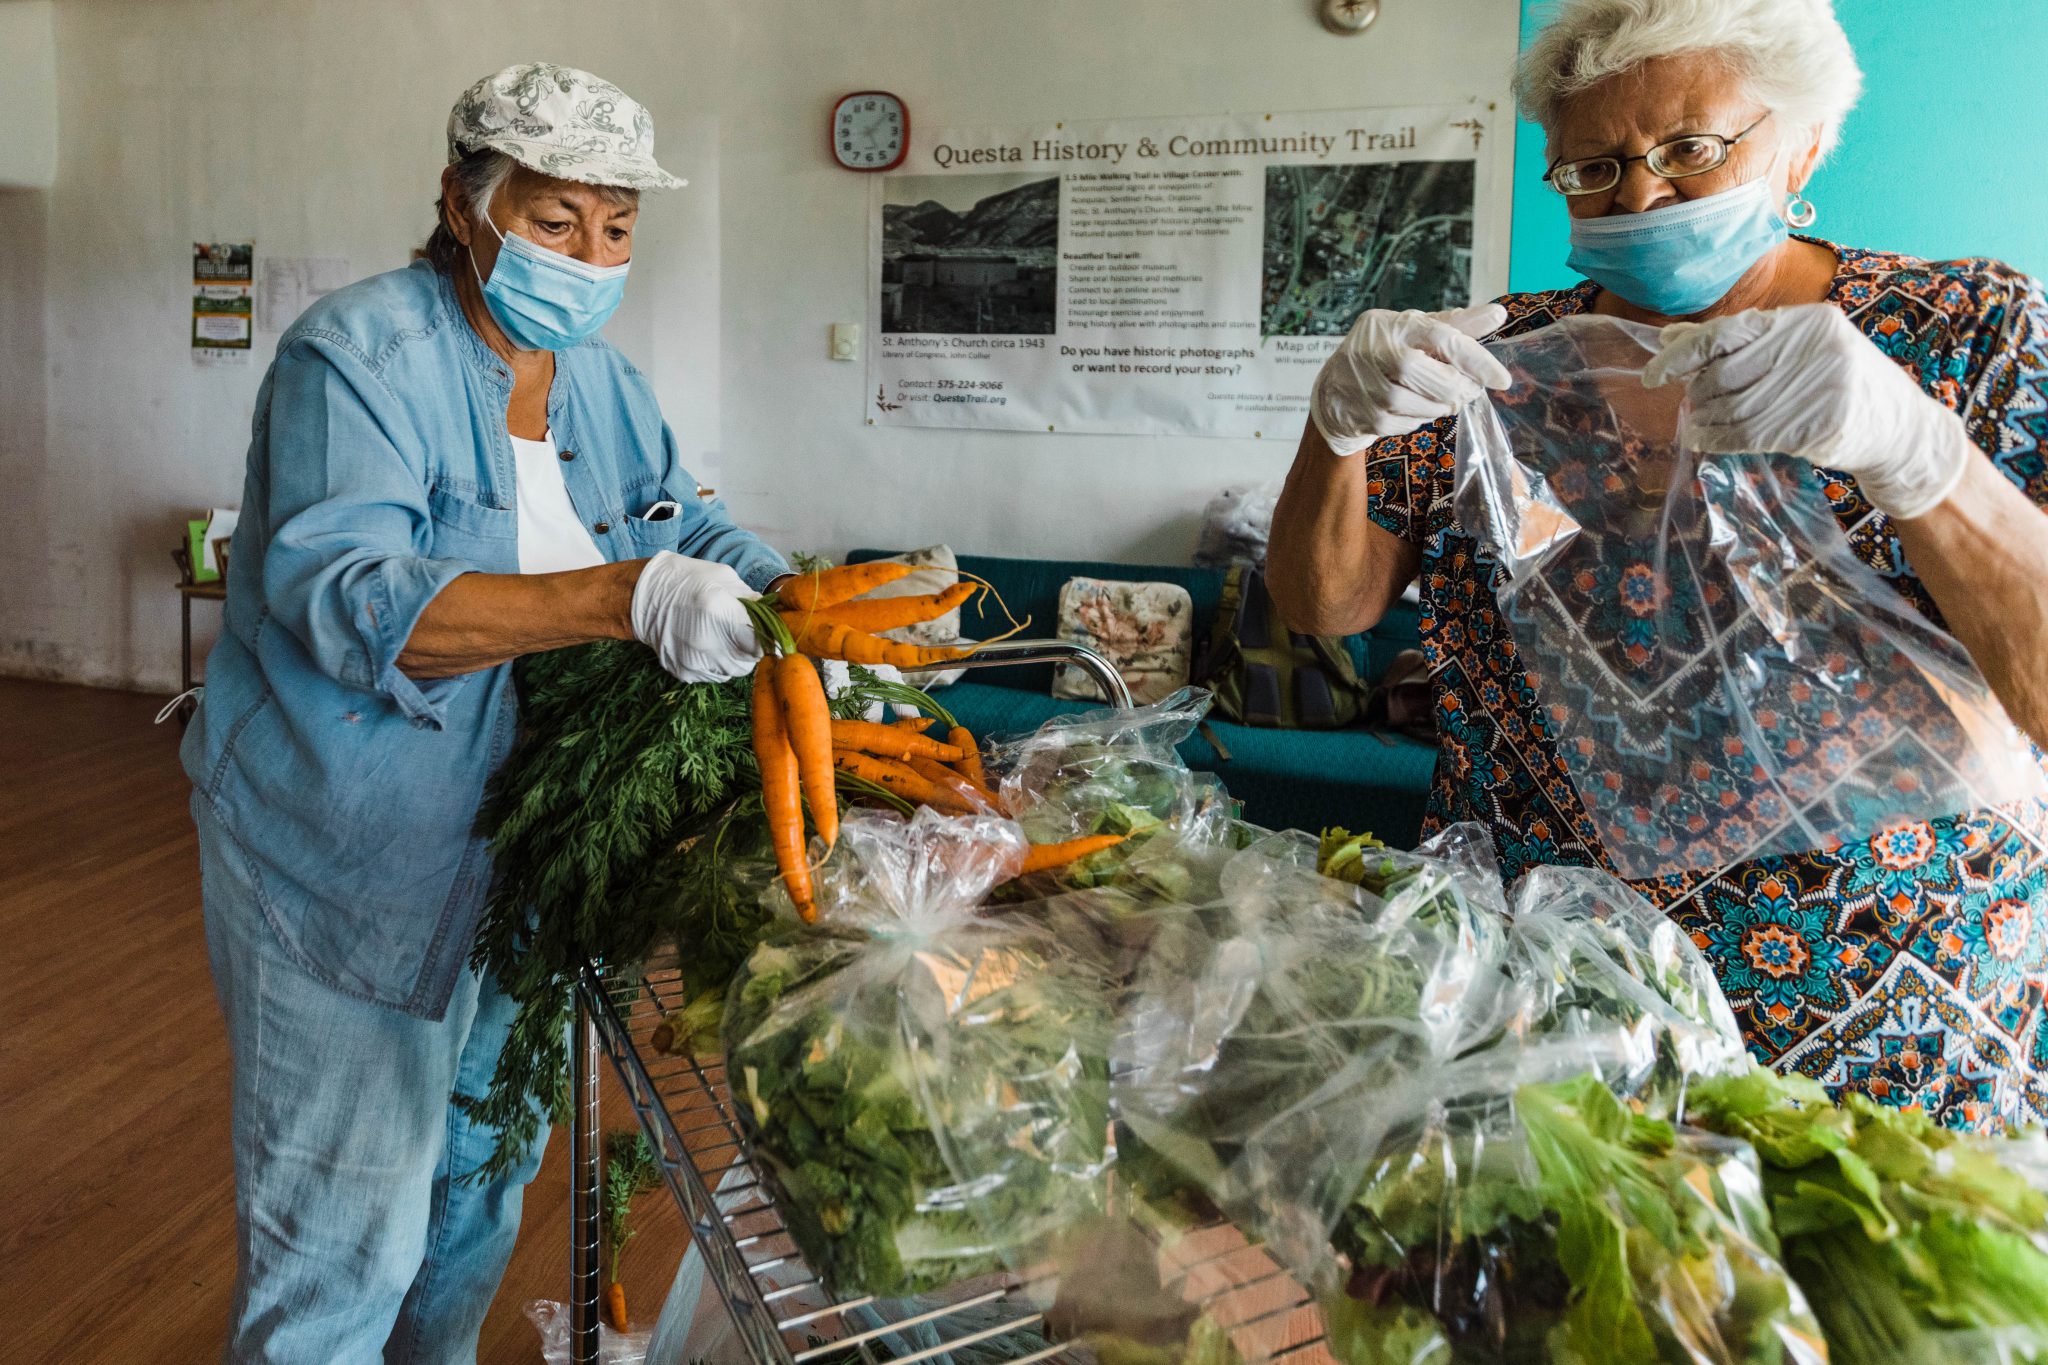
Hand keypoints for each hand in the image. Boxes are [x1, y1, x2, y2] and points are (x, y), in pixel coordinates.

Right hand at [629, 552, 761, 682]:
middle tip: (743, 631)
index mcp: (719, 611)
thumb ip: (751, 600)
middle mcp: (706, 641)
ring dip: (736, 657)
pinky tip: (708, 644)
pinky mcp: (684, 673)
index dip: (769, 638)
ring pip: (734, 671)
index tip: (769, 632)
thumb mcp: (724, 578)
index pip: (761, 641)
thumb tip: (773, 617)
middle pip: (750, 660)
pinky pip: (716, 675)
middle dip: (753, 648)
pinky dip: (718, 663)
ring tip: (723, 636)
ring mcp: (694, 660)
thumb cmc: (687, 580)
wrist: (643, 598)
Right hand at [1309, 303, 1512, 454]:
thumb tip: (1498, 315)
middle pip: (1431, 377)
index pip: (1442, 336)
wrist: (1333, 389)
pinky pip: (1406, 423)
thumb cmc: (1384, 353)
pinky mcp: (1362, 415)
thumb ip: (1456, 326)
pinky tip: (1416, 410)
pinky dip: (1419, 420)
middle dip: (1458, 389)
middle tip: (1469, 392)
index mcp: (1393, 323)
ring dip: (1441, 407)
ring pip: (1420, 404)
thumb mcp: (1415, 332)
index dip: (1475, 359)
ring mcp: (1365, 385)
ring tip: (1442, 400)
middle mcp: (1374, 350)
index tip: (1501, 379)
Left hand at [1643, 303, 1974, 520]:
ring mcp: (1821, 385)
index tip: (1653, 375)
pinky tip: (1708, 440)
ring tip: (1698, 425)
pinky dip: (1719, 440)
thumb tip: (1671, 337)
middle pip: (1725, 374)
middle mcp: (1814, 346)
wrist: (1899, 425)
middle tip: (1692, 404)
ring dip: (1705, 421)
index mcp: (1804, 319)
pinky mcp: (1820, 424)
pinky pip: (1750, 435)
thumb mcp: (1793, 348)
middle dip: (1698, 393)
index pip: (1725, 333)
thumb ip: (1735, 341)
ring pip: (1734, 408)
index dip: (1681, 355)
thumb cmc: (1835, 381)